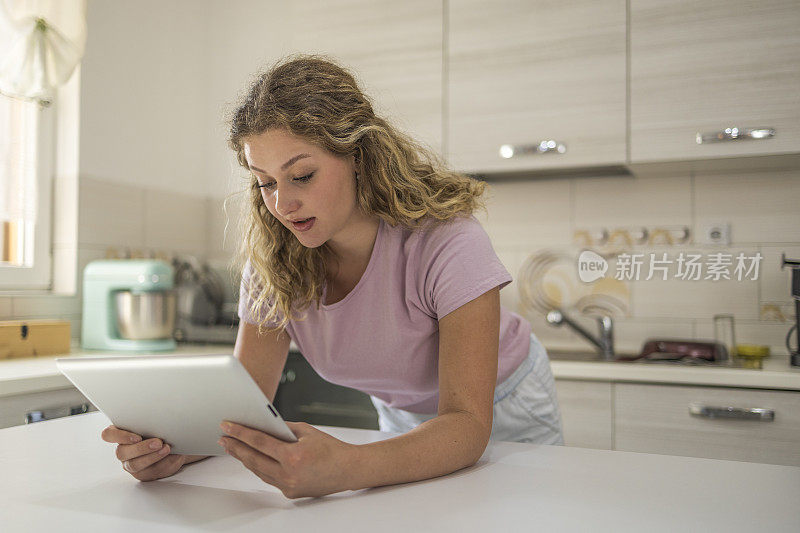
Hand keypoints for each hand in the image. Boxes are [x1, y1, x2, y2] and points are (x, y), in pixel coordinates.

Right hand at [101, 425, 202, 480]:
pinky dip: (163, 463)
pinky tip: (174, 456)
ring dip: (152, 457)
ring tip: (167, 448)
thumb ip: (151, 419)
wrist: (174, 442)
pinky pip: (150, 472)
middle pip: (122, 452)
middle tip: (158, 442)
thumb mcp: (154, 420)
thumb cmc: (159, 427)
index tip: (137, 436)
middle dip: (141, 448)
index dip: (119, 436)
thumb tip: (161, 413)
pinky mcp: (143, 473)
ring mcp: (131, 463)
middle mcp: (123, 449)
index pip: (108, 435)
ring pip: (135, 464)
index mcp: (120, 433)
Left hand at [218, 421, 357, 498]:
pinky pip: (269, 478)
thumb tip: (263, 425)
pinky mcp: (290, 493)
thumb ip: (283, 429)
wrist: (349, 470)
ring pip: (259, 471)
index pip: (259, 442)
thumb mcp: (307, 431)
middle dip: (236, 447)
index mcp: (293, 456)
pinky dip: (259, 467)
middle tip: (223, 437)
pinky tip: (252, 459)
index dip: (240, 433)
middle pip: (253, 459)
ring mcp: (288, 486)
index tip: (227, 426)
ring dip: (245, 458)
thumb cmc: (331, 449)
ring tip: (233, 447)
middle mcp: (288, 474)